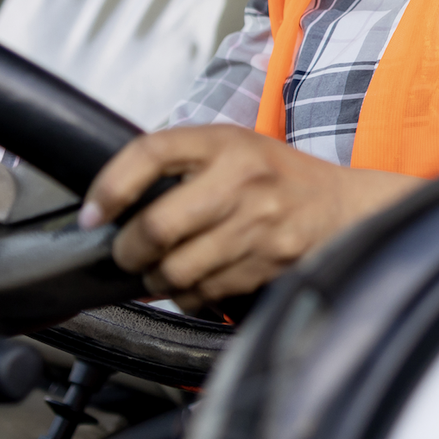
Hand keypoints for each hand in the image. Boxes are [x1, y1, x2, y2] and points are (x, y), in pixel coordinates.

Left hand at [78, 124, 421, 310]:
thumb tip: (112, 205)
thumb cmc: (278, 178)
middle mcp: (242, 181)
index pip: (151, 153)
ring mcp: (257, 227)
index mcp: (226, 143)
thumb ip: (181, 165)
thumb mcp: (232, 148)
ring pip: (176, 271)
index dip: (111, 186)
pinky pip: (204, 294)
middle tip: (127, 251)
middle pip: (157, 227)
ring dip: (156, 279)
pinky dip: (188, 295)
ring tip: (162, 268)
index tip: (94, 213)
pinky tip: (197, 279)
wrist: (345, 209)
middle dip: (128, 250)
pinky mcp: (266, 265)